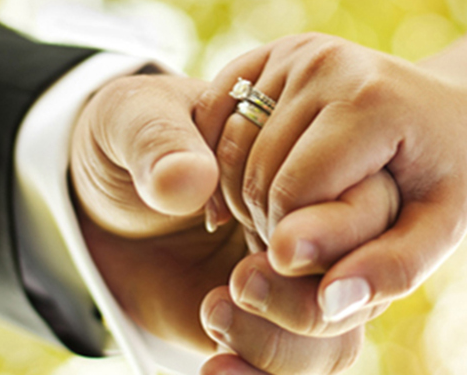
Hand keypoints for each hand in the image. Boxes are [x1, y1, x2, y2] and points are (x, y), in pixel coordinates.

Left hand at [69, 72, 403, 371]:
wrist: (95, 197)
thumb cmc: (130, 137)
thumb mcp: (130, 117)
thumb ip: (158, 139)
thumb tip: (187, 181)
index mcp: (315, 153)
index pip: (371, 196)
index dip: (335, 227)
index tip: (270, 241)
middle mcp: (320, 221)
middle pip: (367, 276)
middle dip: (309, 293)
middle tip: (241, 279)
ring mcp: (297, 279)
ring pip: (337, 335)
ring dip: (282, 342)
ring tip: (213, 310)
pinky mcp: (265, 325)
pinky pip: (294, 367)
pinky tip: (214, 367)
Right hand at [194, 33, 466, 350]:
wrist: (452, 110)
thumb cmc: (447, 178)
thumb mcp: (440, 230)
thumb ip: (391, 271)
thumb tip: (328, 304)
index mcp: (370, 101)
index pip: (292, 194)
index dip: (294, 243)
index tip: (318, 259)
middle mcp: (327, 62)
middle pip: (256, 171)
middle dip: (267, 223)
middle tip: (298, 245)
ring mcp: (297, 49)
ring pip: (229, 148)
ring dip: (242, 196)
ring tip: (282, 220)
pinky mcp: (275, 49)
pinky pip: (216, 114)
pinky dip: (220, 160)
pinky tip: (251, 190)